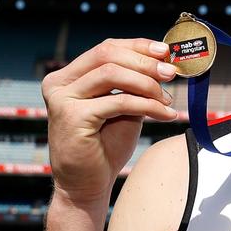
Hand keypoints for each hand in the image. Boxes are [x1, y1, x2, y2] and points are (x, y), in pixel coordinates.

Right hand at [42, 38, 178, 207]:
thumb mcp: (123, 106)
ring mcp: (62, 99)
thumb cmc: (105, 146)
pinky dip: (147, 106)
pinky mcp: (72, 116)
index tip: (165, 52)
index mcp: (68, 76)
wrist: (87, 184)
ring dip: (147, 84)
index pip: (106, 48)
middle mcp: (59, 83)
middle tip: (171, 73)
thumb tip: (163, 61)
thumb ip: (134, 84)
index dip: (138, 46)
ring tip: (167, 98)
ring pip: (112, 74)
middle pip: (107, 54)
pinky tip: (165, 114)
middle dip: (144, 61)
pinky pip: (118, 101)